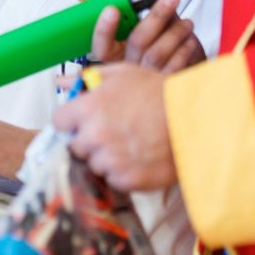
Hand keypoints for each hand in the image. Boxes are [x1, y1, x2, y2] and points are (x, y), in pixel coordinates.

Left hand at [53, 64, 175, 190]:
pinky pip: (114, 180)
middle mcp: (95, 136)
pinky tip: (140, 157)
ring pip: (94, 164)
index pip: (59, 122)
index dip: (72, 121)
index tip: (83, 121)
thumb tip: (61, 83)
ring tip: (132, 144)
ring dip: (107, 158)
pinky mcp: (127, 179)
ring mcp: (110, 160)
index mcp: (89, 108)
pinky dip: (124, 173)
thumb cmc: (159, 93)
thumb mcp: (122, 74)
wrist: (195, 117)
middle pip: (76, 146)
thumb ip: (86, 79)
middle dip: (90, 140)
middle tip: (114, 132)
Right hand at [92, 0, 204, 72]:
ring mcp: (145, 78)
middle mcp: (127, 66)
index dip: (104, 28)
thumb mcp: (157, 20)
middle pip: (136, 41)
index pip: (102, 45)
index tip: (112, 9)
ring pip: (156, 53)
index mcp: (116, 52)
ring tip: (187, 22)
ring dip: (175, 32)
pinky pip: (173, 67)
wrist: (183, 75)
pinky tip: (189, 40)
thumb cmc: (163, 44)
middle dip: (156, 15)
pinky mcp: (164, 85)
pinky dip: (184, 50)